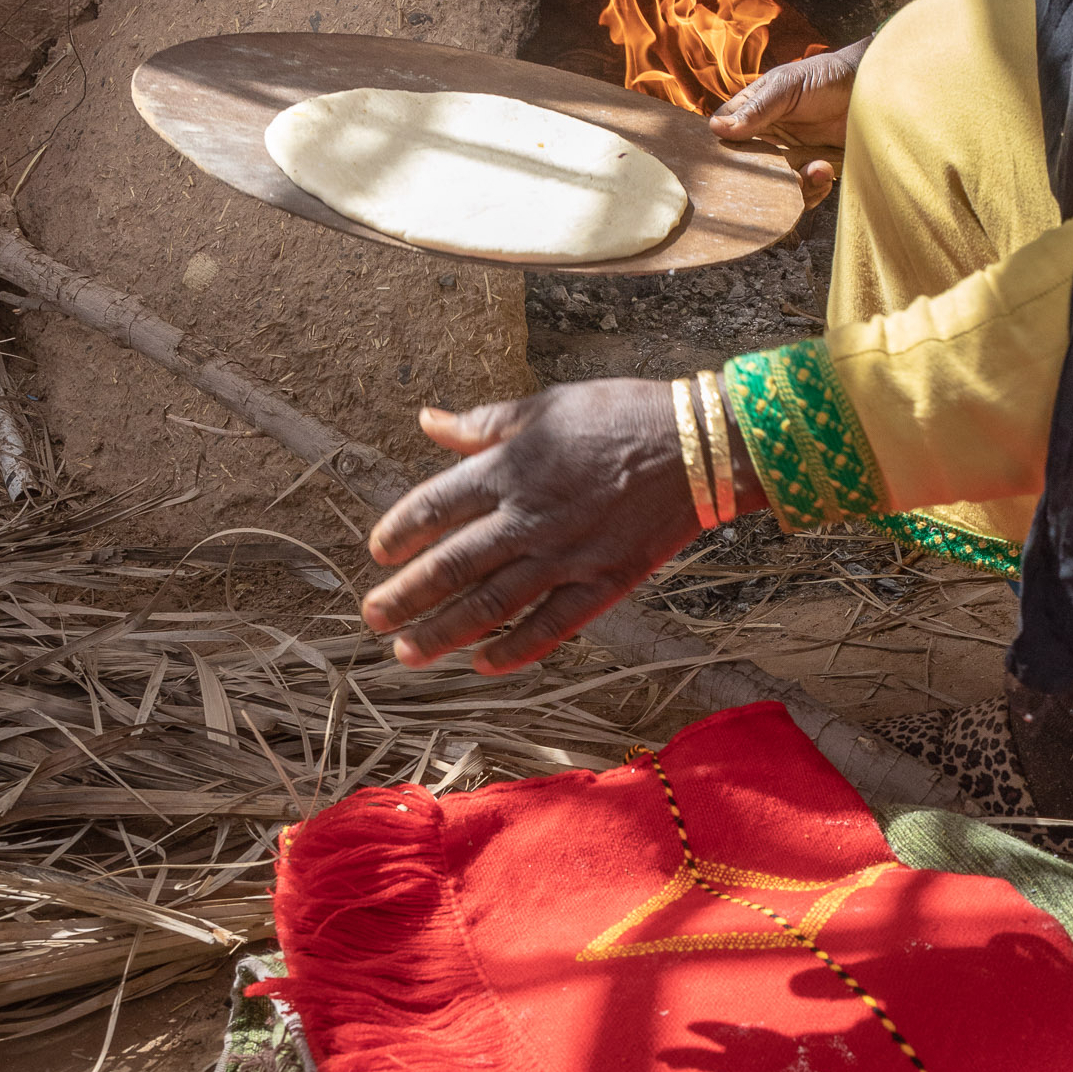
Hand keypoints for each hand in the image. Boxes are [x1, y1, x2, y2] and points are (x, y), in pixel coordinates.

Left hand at [362, 381, 699, 673]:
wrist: (700, 444)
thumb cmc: (621, 415)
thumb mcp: (547, 406)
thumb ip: (484, 423)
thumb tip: (428, 419)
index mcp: (511, 466)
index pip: (435, 506)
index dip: (399, 532)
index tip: (378, 552)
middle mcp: (529, 516)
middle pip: (452, 565)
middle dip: (405, 596)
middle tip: (373, 617)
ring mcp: (566, 554)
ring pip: (491, 604)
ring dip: (444, 632)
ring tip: (408, 652)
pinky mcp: (603, 582)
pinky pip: (550, 626)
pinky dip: (514, 650)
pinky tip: (483, 665)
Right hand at [709, 36, 870, 208]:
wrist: (870, 86)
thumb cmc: (824, 76)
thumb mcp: (786, 87)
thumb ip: (755, 109)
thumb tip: (717, 129)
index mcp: (752, 113)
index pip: (724, 138)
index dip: (725, 154)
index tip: (737, 166)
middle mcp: (766, 138)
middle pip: (748, 172)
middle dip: (766, 180)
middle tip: (788, 173)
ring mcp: (789, 157)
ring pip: (776, 187)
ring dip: (795, 186)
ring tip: (816, 168)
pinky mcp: (812, 170)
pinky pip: (803, 193)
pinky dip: (814, 189)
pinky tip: (825, 169)